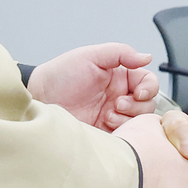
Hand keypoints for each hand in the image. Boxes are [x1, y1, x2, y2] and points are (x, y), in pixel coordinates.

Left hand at [27, 43, 158, 131]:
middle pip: (148, 103)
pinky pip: (126, 135)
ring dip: (127, 117)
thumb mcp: (91, 56)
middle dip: (137, 105)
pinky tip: (105, 124)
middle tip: (117, 104)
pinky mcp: (106, 133)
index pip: (148, 82)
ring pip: (139, 120)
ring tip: (107, 114)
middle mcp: (119, 96)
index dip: (149, 87)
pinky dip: (122, 131)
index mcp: (119, 77)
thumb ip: (120, 53)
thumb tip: (147, 57)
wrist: (39, 99)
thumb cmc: (60, 75)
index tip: (138, 92)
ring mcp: (113, 115)